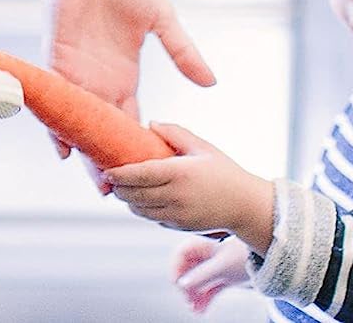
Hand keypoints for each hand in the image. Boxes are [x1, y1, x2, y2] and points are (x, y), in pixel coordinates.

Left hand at [37, 0, 214, 182]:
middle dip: (114, 161)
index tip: (155, 179)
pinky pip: (57, 99)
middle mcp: (100, 83)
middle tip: (124, 197)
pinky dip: (59, 123)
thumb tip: (211, 82)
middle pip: (107, 131)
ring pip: (82, 123)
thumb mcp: (160, 18)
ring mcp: (78, 74)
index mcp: (125, 76)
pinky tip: (65, 148)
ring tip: (102, 185)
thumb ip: (181, 51)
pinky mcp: (57, 61)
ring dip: (89, 152)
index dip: (141, 148)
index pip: (134, 121)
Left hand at [106, 124, 273, 252]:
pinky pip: (153, 219)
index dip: (120, 174)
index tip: (106, 169)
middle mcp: (176, 197)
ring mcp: (178, 215)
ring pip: (141, 211)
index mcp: (180, 173)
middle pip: (135, 195)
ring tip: (123, 188)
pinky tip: (142, 198)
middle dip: (119, 188)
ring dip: (129, 200)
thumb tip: (151, 124)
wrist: (246, 206)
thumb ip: (175, 133)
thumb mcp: (202, 146)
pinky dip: (143, 209)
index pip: (141, 175)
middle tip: (110, 177)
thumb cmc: (224, 171)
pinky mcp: (180, 227)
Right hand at [174, 237, 251, 314]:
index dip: (176, 268)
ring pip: (197, 283)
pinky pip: (207, 290)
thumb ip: (201, 275)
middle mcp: (206, 256)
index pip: (181, 254)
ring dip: (194, 296)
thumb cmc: (245, 256)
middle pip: (187, 270)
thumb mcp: (222, 266)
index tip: (177, 284)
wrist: (268, 260)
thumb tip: (183, 283)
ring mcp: (214, 267)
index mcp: (203, 245)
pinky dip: (203, 300)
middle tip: (188, 300)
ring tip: (195, 309)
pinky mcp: (222, 278)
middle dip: (186, 287)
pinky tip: (201, 311)